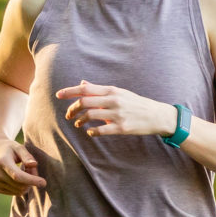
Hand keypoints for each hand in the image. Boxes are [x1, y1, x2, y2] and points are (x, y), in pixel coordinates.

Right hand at [0, 134, 44, 195]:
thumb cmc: (9, 148)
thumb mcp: (19, 147)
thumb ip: (27, 156)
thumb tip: (34, 165)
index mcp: (2, 161)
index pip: (18, 176)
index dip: (31, 180)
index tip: (43, 182)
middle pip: (20, 185)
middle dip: (31, 180)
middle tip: (32, 169)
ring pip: (18, 191)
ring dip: (26, 184)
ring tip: (24, 171)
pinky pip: (14, 193)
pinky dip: (20, 187)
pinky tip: (18, 177)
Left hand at [55, 80, 180, 138]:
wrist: (157, 116)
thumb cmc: (136, 104)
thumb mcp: (120, 93)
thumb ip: (100, 90)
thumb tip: (82, 84)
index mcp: (112, 90)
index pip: (86, 89)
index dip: (69, 91)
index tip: (58, 95)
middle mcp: (113, 100)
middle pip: (84, 102)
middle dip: (72, 109)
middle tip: (68, 115)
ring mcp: (117, 114)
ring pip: (89, 116)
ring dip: (80, 121)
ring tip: (78, 124)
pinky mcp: (121, 127)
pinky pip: (100, 130)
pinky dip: (91, 131)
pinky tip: (90, 132)